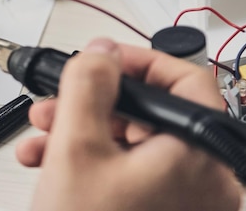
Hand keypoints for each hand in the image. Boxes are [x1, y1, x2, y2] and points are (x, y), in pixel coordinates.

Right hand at [16, 38, 241, 210]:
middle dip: (92, 102)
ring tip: (42, 136)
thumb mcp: (76, 148)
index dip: (138, 61)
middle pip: (150, 112)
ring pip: (133, 141)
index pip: (184, 77)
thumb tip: (100, 51)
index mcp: (197, 155)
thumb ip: (88, 85)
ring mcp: (184, 200)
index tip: (102, 60)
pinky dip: (93, 159)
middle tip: (58, 101)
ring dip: (83, 130)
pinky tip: (52, 162)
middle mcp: (203, 178)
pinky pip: (130, 170)